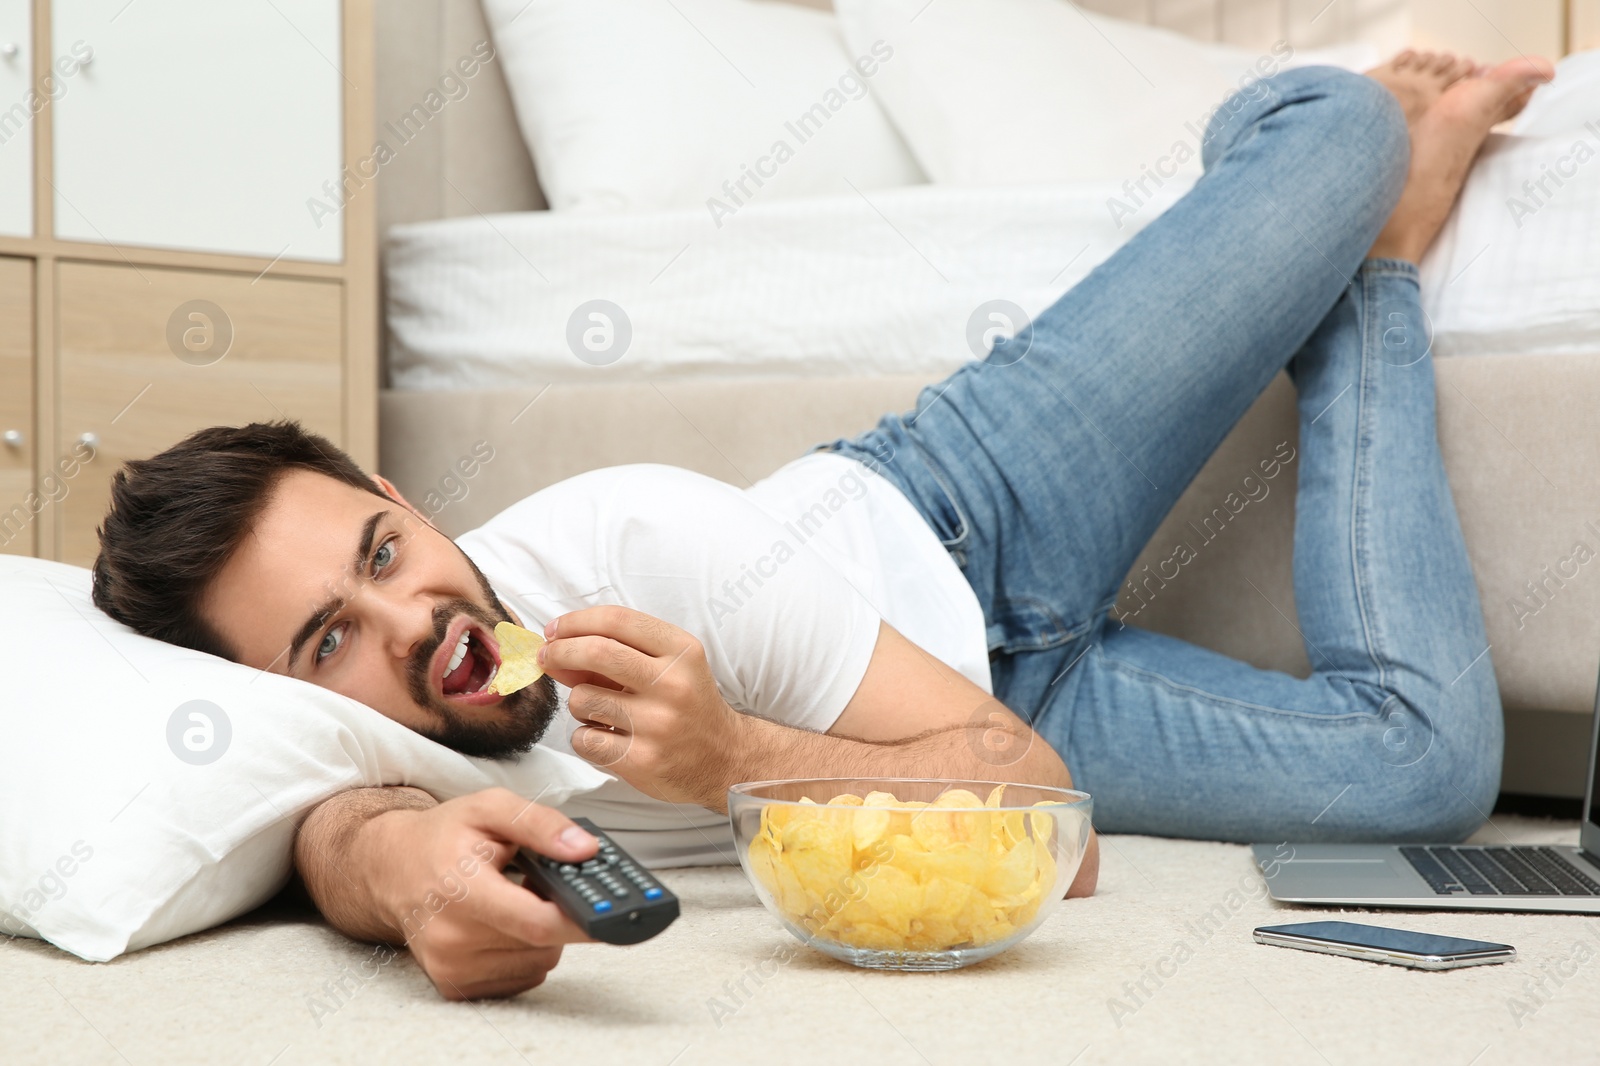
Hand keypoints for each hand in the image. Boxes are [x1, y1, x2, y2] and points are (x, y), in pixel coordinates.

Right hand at [356, 787, 599, 999]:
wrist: (390, 870)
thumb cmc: (444, 836)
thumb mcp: (491, 808)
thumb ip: (541, 824)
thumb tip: (586, 851)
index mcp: (460, 889)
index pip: (534, 921)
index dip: (579, 919)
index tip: (610, 912)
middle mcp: (451, 938)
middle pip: (542, 943)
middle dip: (557, 913)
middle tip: (543, 884)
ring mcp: (451, 967)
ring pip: (537, 962)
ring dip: (541, 934)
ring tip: (515, 900)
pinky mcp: (455, 986)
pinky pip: (521, 977)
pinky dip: (525, 952)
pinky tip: (505, 924)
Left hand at [538, 606, 748, 808]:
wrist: (725, 759)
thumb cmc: (688, 705)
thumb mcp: (669, 666)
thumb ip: (618, 652)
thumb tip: (556, 649)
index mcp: (682, 651)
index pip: (618, 620)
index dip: (576, 621)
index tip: (555, 629)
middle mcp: (673, 684)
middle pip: (596, 652)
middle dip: (560, 651)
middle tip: (546, 657)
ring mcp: (658, 724)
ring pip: (583, 699)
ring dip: (579, 703)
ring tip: (602, 712)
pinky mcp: (642, 760)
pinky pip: (584, 739)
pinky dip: (586, 737)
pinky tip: (609, 739)